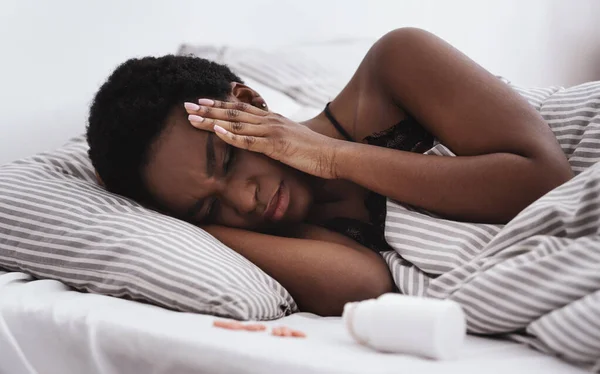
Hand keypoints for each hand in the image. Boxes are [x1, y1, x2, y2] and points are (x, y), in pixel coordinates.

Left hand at [184, 99, 341, 178]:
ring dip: (212, 121)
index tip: (202, 102)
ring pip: (236, 124)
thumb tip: (265, 140)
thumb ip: (276, 137)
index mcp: (273, 119)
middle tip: (187, 106)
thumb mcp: (291, 140)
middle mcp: (270, 121)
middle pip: (234, 112)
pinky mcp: (276, 146)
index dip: (220, 104)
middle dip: (208, 109)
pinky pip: (249, 141)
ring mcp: (272, 132)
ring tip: (192, 119)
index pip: (241, 108)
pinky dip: (231, 136)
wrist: (332, 155)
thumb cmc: (314, 152)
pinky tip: (217, 132)